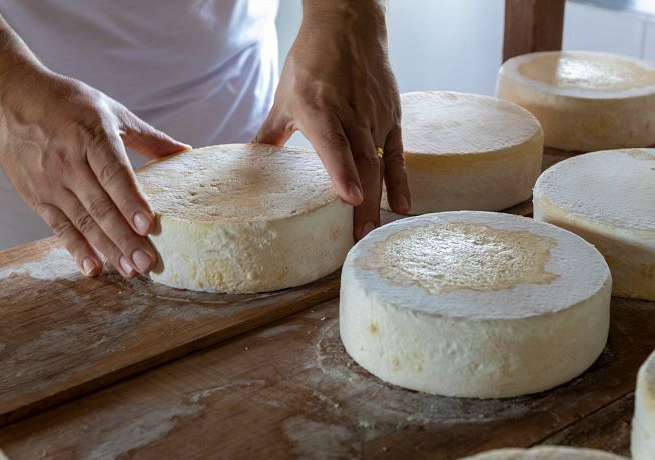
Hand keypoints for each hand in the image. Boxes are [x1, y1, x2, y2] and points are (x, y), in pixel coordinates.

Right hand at [0, 65, 188, 276]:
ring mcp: (50, 180)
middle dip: (125, 238)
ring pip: (82, 221)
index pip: (115, 174)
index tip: (149, 225)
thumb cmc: (67, 103)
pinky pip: (58, 226)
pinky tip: (93, 267)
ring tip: (129, 270)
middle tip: (147, 262)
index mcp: (91, 136)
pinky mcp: (35, 195)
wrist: (9, 97)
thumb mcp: (111, 111)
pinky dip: (76, 248)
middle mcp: (68, 160)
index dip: (131, 201)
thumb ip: (149, 137)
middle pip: (100, 205)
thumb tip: (186, 152)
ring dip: (107, 249)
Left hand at [254, 0, 409, 238]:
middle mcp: (351, 114)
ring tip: (375, 231)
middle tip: (359, 237)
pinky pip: (397, 153)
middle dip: (363, 203)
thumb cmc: (312, 62)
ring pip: (380, 162)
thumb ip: (271, 135)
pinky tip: (401, 205)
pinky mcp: (391, 116)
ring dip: (379, 198)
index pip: (335, 143)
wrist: (348, 27)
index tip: (350, 198)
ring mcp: (374, 116)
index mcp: (319, 108)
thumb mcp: (285, 97)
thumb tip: (252, 162)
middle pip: (362, 162)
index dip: (343, 171)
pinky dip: (400, 180)